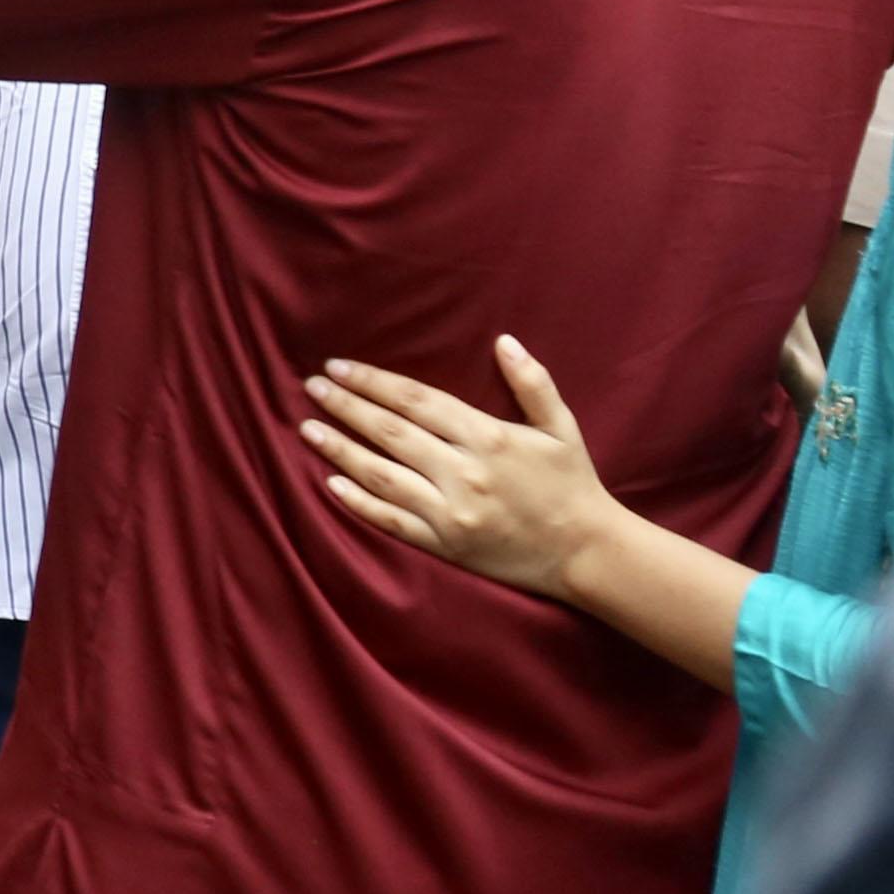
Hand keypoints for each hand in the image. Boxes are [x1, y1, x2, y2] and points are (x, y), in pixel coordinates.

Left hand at [300, 340, 626, 600]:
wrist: (586, 553)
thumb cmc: (572, 485)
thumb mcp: (561, 428)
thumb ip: (532, 383)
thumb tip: (503, 340)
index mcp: (488, 437)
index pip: (416, 401)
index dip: (373, 382)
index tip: (338, 366)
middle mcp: (464, 472)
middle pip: (390, 433)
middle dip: (346, 406)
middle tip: (311, 387)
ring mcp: (451, 511)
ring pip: (381, 475)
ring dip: (340, 450)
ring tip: (307, 429)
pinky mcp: (445, 545)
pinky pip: (391, 521)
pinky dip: (358, 502)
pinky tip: (329, 483)